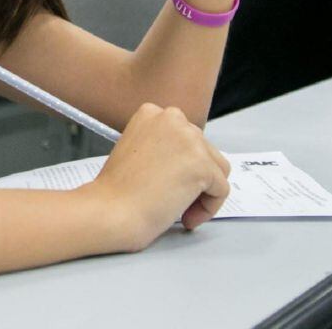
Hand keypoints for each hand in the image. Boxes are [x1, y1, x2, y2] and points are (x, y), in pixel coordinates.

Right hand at [85, 103, 230, 251]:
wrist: (110, 211)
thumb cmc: (117, 191)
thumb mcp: (137, 150)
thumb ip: (162, 146)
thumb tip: (187, 161)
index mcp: (152, 113)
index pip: (185, 138)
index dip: (180, 165)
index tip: (164, 184)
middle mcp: (173, 118)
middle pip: (204, 151)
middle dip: (194, 178)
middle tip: (172, 200)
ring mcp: (189, 139)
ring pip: (218, 169)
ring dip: (203, 193)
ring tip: (181, 210)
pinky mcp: (202, 164)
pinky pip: (221, 190)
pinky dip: (208, 209)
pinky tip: (186, 218)